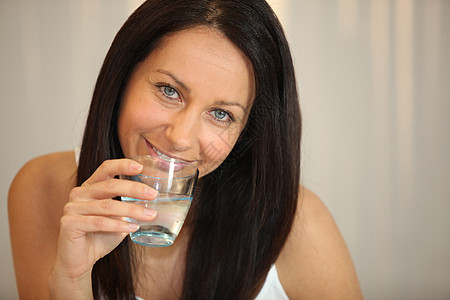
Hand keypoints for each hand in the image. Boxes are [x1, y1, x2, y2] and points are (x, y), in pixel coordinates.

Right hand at [49, 159, 156, 294]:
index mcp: (90, 187)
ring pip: (107, 206)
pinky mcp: (69, 224)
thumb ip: (129, 206)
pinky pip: (98, 222)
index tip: (140, 167)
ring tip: (149, 216)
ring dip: (131, 211)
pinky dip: (118, 225)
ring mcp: (72, 208)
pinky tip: (133, 228)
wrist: (79, 261)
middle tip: (153, 195)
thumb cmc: (100, 236)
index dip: (122, 165)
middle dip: (134, 189)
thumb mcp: (118, 218)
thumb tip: (153, 200)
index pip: (105, 169)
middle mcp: (79, 194)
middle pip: (109, 186)